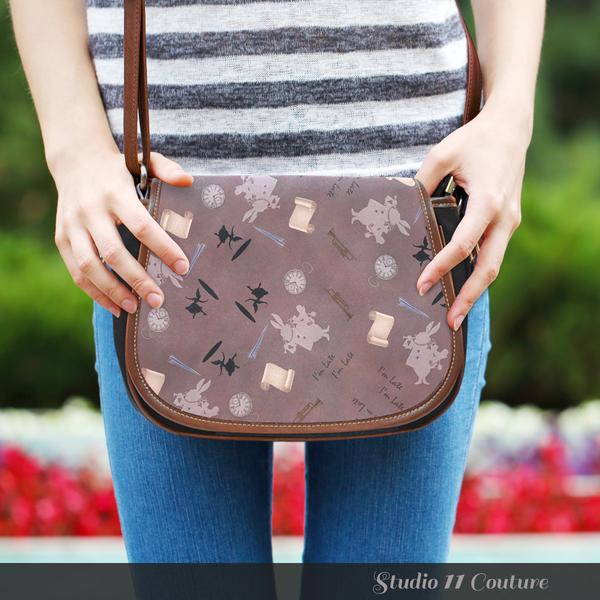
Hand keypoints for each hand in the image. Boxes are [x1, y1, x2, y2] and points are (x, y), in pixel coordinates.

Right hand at [52, 150, 193, 316]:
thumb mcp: (144, 161)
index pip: (141, 225)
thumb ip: (167, 170)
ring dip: (112, 291)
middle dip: (137, 279)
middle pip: (113, 251)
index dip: (162, 248)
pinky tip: (115, 307)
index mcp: (115, 192)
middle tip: (158, 299)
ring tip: (135, 308)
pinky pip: (75, 271)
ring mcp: (72, 226)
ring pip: (89, 266)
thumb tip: (188, 182)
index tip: (182, 267)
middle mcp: (90, 210)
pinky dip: (94, 292)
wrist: (75, 161)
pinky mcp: (61, 238)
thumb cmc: (119, 169)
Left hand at [415, 101, 529, 330]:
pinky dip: (478, 273)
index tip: (421, 285)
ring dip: (475, 291)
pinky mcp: (507, 222)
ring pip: (493, 265)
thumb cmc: (474, 140)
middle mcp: (505, 218)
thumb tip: (402, 212)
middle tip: (449, 323)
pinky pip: (492, 254)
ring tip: (453, 313)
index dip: (441, 267)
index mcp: (488, 202)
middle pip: (488, 269)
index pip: (462, 245)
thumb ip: (421, 184)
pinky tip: (461, 285)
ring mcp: (510, 222)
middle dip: (468, 298)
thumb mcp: (442, 155)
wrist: (510, 128)